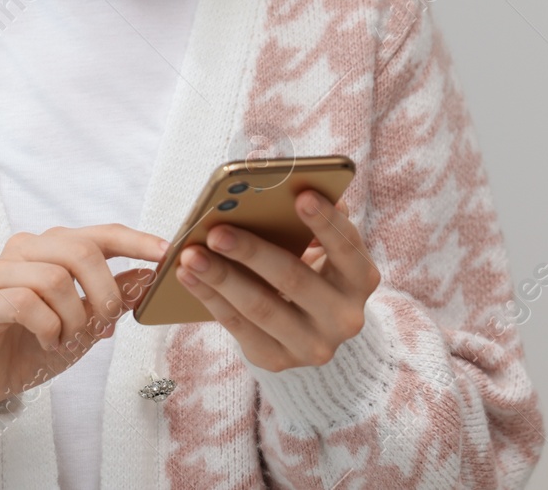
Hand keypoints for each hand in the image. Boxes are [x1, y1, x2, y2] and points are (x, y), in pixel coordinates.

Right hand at [0, 224, 165, 412]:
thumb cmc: (30, 345)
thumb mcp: (83, 324)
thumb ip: (112, 298)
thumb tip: (148, 275)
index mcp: (51, 248)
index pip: (99, 234)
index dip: (135, 240)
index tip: (166, 252)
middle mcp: (24, 249)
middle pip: (80, 250)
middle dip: (104, 292)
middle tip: (105, 323)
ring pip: (55, 278)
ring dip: (72, 318)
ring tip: (65, 339)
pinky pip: (27, 303)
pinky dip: (48, 328)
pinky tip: (46, 341)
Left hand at [174, 189, 380, 372]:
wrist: (314, 328)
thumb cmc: (312, 268)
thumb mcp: (323, 248)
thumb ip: (313, 221)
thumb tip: (289, 186)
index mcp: (361, 278)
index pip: (347, 247)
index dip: (326, 221)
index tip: (301, 194)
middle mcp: (344, 317)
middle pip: (294, 279)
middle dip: (252, 252)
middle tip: (216, 230)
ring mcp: (312, 345)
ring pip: (261, 308)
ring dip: (220, 278)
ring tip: (190, 254)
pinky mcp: (278, 360)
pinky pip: (238, 327)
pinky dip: (209, 299)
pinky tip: (186, 276)